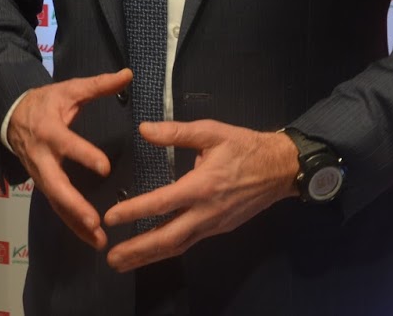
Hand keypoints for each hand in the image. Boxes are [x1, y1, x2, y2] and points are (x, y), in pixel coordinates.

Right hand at [7, 70, 131, 247]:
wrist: (11, 115)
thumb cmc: (45, 103)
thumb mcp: (69, 90)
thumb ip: (98, 85)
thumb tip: (128, 74)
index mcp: (49, 131)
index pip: (67, 145)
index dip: (84, 155)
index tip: (105, 168)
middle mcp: (43, 157)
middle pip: (55, 184)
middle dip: (74, 204)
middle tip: (94, 221)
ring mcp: (40, 174)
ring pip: (56, 202)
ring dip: (75, 222)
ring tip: (99, 240)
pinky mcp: (43, 184)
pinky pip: (57, 207)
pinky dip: (72, 225)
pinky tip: (91, 240)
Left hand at [102, 120, 297, 270]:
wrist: (282, 168)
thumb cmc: (245, 146)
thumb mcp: (212, 131)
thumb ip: (176, 132)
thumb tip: (144, 130)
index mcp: (202, 186)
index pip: (161, 203)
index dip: (134, 212)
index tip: (110, 218)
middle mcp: (207, 211)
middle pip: (168, 238)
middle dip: (138, 250)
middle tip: (111, 258)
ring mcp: (214, 224)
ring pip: (178, 245)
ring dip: (149, 256)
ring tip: (123, 262)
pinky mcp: (219, 228)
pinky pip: (189, 242)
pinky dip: (168, 249)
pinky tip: (152, 251)